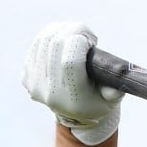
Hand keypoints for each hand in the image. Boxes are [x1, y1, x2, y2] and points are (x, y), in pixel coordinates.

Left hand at [22, 21, 123, 145]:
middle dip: (72, 31)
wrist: (76, 116)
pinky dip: (52, 36)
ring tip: (76, 36)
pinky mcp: (27, 76)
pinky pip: (37, 45)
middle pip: (55, 45)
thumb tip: (119, 72)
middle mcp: (50, 92)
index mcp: (73, 98)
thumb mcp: (113, 99)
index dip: (80, 42)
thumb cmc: (98, 101)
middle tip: (86, 34)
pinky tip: (64, 42)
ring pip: (44, 41)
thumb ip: (116, 86)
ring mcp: (35, 84)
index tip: (91, 40)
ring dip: (62, 31)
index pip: (70, 62)